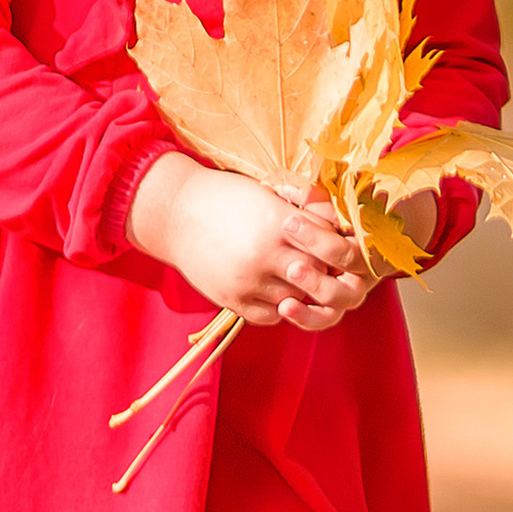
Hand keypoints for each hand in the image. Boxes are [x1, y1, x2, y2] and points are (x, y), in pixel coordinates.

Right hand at [130, 161, 378, 329]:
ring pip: (295, 299)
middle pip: (314, 276)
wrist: (175, 213)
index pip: (326, 248)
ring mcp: (247, 281)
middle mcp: (265, 255)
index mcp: (278, 224)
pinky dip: (279, 307)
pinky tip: (277, 291)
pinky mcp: (230, 299)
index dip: (333, 249)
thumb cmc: (226, 197)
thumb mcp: (268, 195)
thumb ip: (303, 213)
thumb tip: (337, 228)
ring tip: (298, 278)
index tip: (334, 248)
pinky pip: (270, 316)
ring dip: (301, 291)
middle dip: (321, 272)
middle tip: (324, 267)